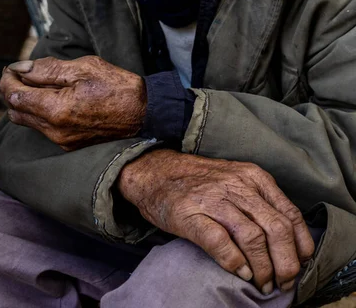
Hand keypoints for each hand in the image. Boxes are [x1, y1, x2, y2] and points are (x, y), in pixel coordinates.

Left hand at [0, 56, 146, 149]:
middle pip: (16, 111)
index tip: (12, 68)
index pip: (15, 95)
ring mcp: (62, 140)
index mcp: (56, 110)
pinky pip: (44, 128)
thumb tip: (22, 68)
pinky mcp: (71, 144)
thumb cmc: (117, 87)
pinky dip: (40, 112)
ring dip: (26, 102)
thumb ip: (48, 69)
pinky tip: (53, 97)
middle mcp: (55, 130)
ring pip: (28, 121)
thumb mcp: (83, 68)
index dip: (8, 79)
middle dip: (13, 90)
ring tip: (38, 83)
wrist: (145, 113)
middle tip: (21, 73)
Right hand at [118, 149, 313, 293]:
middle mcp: (237, 185)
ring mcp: (213, 199)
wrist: (156, 171)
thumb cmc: (200, 182)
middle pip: (276, 228)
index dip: (300, 245)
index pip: (290, 214)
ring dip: (263, 268)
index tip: (300, 265)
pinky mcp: (190, 214)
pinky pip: (220, 242)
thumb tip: (289, 241)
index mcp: (253, 177)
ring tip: (263, 284)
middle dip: (286, 263)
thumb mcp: (237, 181)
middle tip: (284, 282)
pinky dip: (235, 262)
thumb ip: (261, 202)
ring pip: (252, 238)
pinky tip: (241, 273)